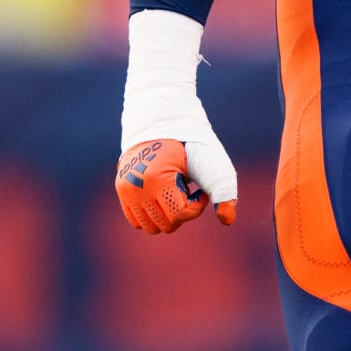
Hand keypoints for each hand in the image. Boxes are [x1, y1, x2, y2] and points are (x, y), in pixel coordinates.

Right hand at [115, 138, 236, 232]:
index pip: (180, 214)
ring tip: (173, 193)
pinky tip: (162, 196)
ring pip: (151, 227)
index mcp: (157, 178)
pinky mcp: (122, 191)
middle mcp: (137, 187)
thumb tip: (228, 220)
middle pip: (167, 225)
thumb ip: (223, 189)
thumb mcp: (209, 162)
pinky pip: (136, 221)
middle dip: (182, 212)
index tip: (200, 191)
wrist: (161, 123)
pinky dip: (151, 216)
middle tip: (187, 191)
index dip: (197, 206)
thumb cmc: (189, 144)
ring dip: (167, 215)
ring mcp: (126, 190)